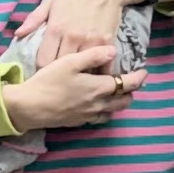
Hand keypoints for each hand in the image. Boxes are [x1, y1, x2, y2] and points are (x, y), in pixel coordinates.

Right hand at [3, 43, 145, 131]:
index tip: (144, 72)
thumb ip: (93, 55)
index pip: (128, 84)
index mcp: (99, 88)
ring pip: (113, 111)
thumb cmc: (48, 81)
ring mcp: (89, 115)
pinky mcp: (78, 122)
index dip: (139, 78)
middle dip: (131, 92)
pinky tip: (98, 104)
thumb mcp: (70, 62)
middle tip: (131, 82)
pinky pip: (100, 117)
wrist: (29, 107)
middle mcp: (98, 104)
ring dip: (119, 102)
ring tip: (116, 92)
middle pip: (124, 101)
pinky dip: (105, 110)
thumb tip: (114, 50)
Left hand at [20, 0, 142, 64]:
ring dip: (78, 73)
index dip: (41, 68)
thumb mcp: (51, 0)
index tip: (42, 70)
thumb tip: (18, 34)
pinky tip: (93, 71)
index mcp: (56, 28)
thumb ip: (34, 19)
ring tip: (75, 76)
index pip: (43, 60)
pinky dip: (97, 71)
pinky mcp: (108, 43)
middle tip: (58, 76)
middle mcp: (73, 37)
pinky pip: (102, 66)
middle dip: (58, 73)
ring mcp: (92, 41)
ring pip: (81, 69)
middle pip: (62, 68)